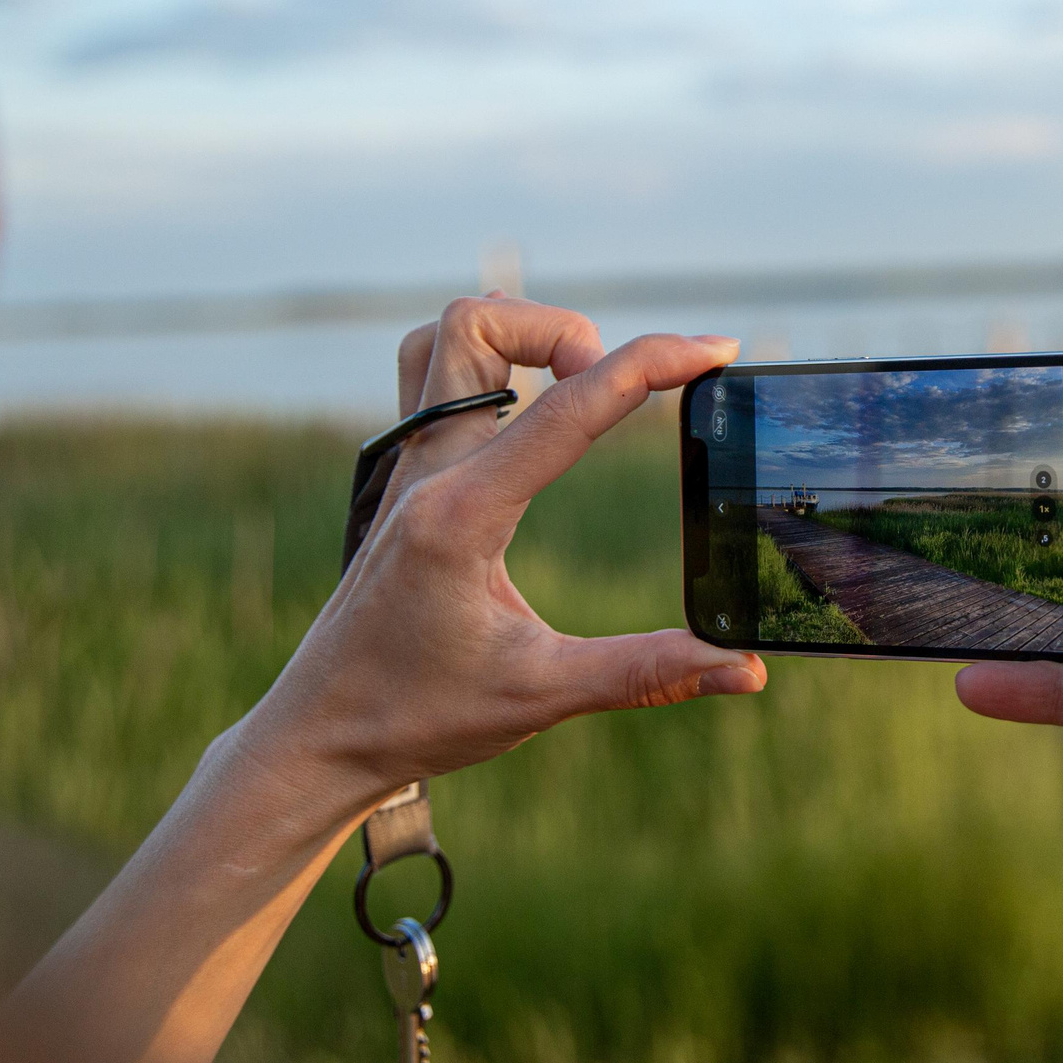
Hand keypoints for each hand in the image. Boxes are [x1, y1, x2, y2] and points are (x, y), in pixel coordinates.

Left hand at [244, 294, 765, 804]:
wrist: (316, 737)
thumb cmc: (416, 716)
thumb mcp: (541, 697)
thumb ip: (648, 673)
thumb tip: (746, 672)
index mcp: (462, 514)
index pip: (568, 408)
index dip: (653, 364)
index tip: (715, 350)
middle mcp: (429, 472)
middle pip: (479, 325)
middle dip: (564, 331)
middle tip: (612, 386)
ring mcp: (408, 469)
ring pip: (444, 337)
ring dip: (518, 336)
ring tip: (576, 385)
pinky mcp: (404, 479)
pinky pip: (433, 378)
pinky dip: (489, 366)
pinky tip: (530, 416)